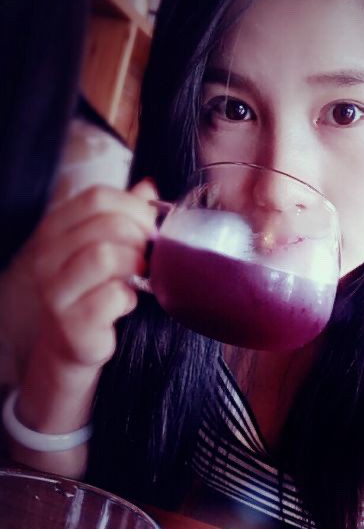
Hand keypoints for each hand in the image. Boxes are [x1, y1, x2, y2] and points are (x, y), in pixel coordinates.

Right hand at [17, 180, 157, 370]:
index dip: (135, 208)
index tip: (151, 226)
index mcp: (56, 228)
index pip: (97, 196)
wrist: (75, 341)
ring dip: (135, 266)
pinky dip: (129, 298)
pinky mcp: (71, 321)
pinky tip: (125, 303)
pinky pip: (113, 296)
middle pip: (107, 224)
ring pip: (107, 256)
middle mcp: (47, 255)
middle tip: (147, 256)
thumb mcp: (108, 245)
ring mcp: (54, 289)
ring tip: (137, 277)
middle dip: (140, 238)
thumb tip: (149, 186)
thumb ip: (125, 214)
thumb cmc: (96, 287)